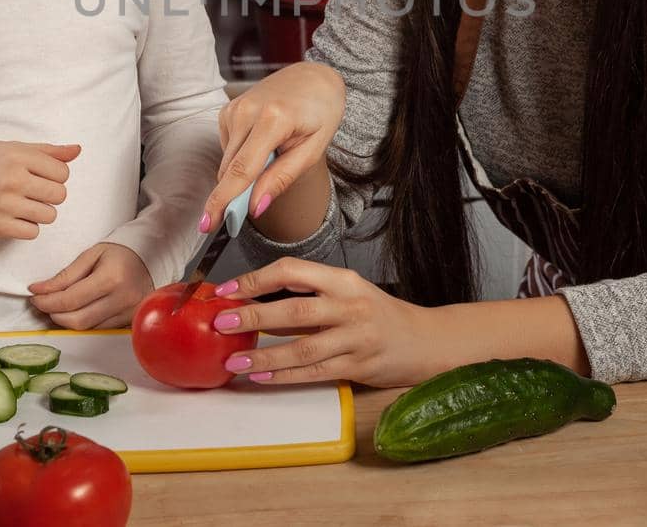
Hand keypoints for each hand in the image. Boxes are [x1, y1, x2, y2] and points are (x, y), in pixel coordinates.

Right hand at [0, 141, 76, 240]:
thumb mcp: (13, 149)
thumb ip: (48, 151)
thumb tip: (78, 150)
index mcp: (18, 157)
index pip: (63, 172)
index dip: (56, 176)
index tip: (41, 177)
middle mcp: (13, 180)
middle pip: (60, 195)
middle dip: (51, 194)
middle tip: (34, 192)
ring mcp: (5, 205)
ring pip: (50, 216)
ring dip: (41, 212)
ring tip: (25, 205)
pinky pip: (33, 232)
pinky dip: (28, 228)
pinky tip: (16, 218)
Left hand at [29, 243, 153, 328]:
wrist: (150, 259)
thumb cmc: (119, 254)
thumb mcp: (91, 255)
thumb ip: (65, 275)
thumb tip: (39, 290)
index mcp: (111, 278)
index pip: (70, 299)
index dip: (47, 301)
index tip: (34, 296)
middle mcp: (122, 299)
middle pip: (77, 320)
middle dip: (53, 313)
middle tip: (42, 302)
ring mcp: (128, 314)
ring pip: (86, 328)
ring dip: (65, 320)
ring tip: (57, 306)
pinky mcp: (129, 322)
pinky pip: (98, 329)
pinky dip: (82, 322)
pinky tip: (75, 312)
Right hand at [203, 62, 344, 231]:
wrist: (314, 78)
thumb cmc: (320, 112)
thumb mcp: (313, 149)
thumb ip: (283, 178)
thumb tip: (256, 207)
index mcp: (273, 119)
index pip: (242, 169)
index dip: (224, 201)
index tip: (209, 223)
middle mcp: (247, 110)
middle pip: (229, 169)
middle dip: (232, 197)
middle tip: (242, 215)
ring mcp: (234, 108)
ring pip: (227, 162)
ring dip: (242, 174)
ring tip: (273, 159)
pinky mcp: (228, 110)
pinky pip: (228, 149)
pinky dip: (242, 156)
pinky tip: (262, 145)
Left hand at [206, 258, 443, 388]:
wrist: (425, 340)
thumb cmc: (379, 314)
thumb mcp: (349, 292)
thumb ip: (310, 295)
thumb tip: (254, 300)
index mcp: (343, 280)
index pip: (293, 271)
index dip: (256, 279)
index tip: (227, 290)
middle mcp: (350, 306)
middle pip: (295, 311)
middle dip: (254, 317)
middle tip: (222, 323)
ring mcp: (356, 338)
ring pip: (303, 348)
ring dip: (265, 354)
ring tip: (234, 360)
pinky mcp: (358, 366)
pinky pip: (315, 372)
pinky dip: (286, 375)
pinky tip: (263, 376)